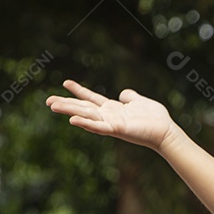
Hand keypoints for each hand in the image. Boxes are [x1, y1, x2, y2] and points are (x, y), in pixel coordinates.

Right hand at [45, 80, 178, 150]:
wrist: (166, 131)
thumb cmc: (155, 118)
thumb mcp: (139, 102)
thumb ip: (130, 97)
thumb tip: (124, 94)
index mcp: (113, 109)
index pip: (92, 98)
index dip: (79, 91)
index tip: (65, 82)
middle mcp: (109, 116)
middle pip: (83, 108)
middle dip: (66, 104)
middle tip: (47, 101)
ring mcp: (111, 123)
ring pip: (86, 116)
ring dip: (69, 111)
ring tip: (53, 106)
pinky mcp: (117, 129)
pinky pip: (98, 127)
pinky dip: (85, 123)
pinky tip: (72, 120)